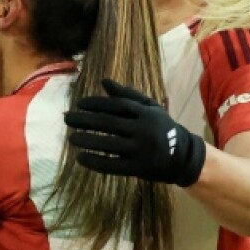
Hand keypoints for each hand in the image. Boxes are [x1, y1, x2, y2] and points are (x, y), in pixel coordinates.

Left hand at [64, 79, 205, 186]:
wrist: (182, 156)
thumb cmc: (161, 128)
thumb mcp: (150, 107)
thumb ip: (127, 95)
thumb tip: (104, 82)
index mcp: (145, 113)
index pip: (117, 105)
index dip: (96, 104)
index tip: (79, 104)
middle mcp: (143, 129)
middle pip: (109, 123)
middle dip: (85, 120)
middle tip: (67, 118)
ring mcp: (141, 150)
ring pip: (109, 144)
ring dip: (87, 140)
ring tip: (71, 138)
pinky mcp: (139, 168)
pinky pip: (113, 165)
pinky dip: (96, 162)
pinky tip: (81, 158)